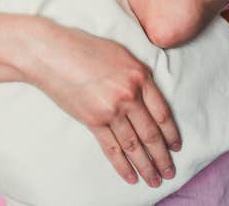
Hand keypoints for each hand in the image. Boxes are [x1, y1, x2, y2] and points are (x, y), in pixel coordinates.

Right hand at [24, 20, 179, 187]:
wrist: (52, 53)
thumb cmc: (86, 49)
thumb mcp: (122, 55)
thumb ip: (139, 77)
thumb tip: (150, 96)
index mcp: (141, 77)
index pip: (163, 113)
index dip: (171, 133)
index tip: (176, 147)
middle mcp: (129, 96)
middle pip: (151, 133)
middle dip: (162, 156)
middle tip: (170, 172)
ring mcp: (111, 110)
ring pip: (134, 145)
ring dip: (146, 166)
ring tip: (155, 180)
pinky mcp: (92, 121)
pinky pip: (112, 148)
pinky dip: (122, 165)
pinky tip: (131, 177)